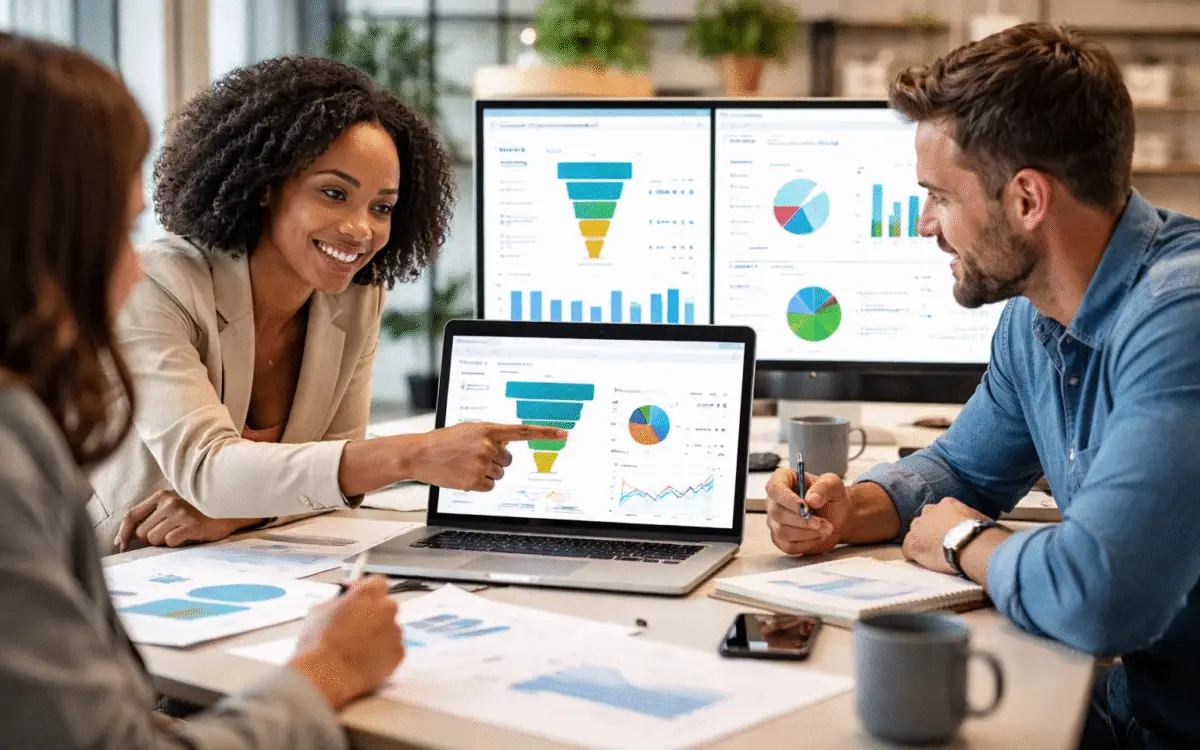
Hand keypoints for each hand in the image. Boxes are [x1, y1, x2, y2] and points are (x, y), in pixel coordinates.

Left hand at [115, 490, 263, 551]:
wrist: (231, 509)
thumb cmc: (199, 511)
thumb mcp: (174, 506)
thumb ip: (150, 517)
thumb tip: (121, 539)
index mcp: (161, 496)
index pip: (131, 515)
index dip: (123, 533)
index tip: (121, 545)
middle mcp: (169, 502)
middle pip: (142, 532)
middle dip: (152, 538)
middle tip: (170, 534)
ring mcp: (181, 513)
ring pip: (155, 539)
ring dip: (165, 542)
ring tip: (181, 533)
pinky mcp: (192, 524)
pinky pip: (171, 542)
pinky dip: (178, 543)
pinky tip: (190, 535)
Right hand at [288, 576, 403, 710]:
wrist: (326, 675)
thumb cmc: (317, 641)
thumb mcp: (318, 610)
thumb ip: (337, 601)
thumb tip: (343, 600)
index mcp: (368, 593)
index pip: (377, 583)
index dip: (366, 591)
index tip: (357, 599)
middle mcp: (387, 608)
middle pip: (385, 606)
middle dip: (373, 613)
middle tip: (356, 627)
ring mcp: (395, 631)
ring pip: (389, 628)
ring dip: (378, 634)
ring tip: (358, 649)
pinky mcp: (399, 653)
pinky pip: (392, 648)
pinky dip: (382, 652)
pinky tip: (365, 660)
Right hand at [403, 422, 568, 490]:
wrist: (420, 453)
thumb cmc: (445, 441)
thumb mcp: (470, 430)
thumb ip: (491, 435)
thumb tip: (510, 443)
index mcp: (488, 429)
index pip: (523, 431)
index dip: (545, 433)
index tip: (563, 434)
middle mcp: (488, 445)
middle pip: (508, 460)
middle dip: (496, 460)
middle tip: (475, 457)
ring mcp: (481, 463)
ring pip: (499, 474)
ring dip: (487, 472)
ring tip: (466, 464)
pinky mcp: (474, 480)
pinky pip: (490, 486)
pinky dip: (480, 483)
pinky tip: (465, 475)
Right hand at [766, 469, 850, 555]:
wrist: (837, 517)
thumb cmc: (832, 498)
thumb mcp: (834, 485)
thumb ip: (824, 487)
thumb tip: (811, 499)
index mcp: (783, 480)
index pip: (774, 488)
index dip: (788, 499)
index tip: (806, 507)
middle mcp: (774, 500)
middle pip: (777, 513)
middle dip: (803, 521)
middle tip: (823, 523)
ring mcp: (774, 521)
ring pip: (782, 531)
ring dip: (807, 533)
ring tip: (825, 528)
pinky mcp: (780, 539)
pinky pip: (788, 546)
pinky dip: (807, 544)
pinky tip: (817, 536)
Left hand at [902, 498, 990, 574]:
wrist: (972, 544)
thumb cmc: (982, 534)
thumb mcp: (979, 519)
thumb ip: (971, 519)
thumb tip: (978, 527)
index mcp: (947, 504)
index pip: (940, 512)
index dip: (944, 525)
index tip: (951, 534)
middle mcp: (930, 511)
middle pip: (925, 520)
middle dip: (931, 531)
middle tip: (942, 544)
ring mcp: (918, 526)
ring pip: (915, 533)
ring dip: (923, 543)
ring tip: (936, 555)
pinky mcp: (912, 543)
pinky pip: (909, 550)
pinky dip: (916, 556)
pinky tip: (928, 563)